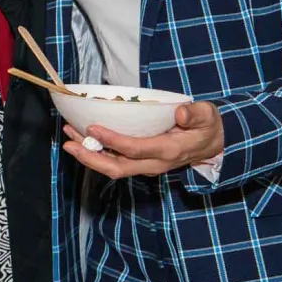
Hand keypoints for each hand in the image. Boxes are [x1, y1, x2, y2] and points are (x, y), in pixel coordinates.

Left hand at [61, 101, 224, 178]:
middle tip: (68, 143)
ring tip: (68, 139)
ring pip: (113, 167)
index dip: (113, 140)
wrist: (213, 145)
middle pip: (117, 167)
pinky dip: (96, 153)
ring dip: (89, 155)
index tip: (93, 128)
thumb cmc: (207, 127)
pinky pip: (115, 162)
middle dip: (90, 157)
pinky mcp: (140, 162)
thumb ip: (195, 114)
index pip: (136, 149)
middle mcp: (154, 163)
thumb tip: (180, 113)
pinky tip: (81, 140)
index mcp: (169, 151)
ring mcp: (146, 165)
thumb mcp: (208, 116)